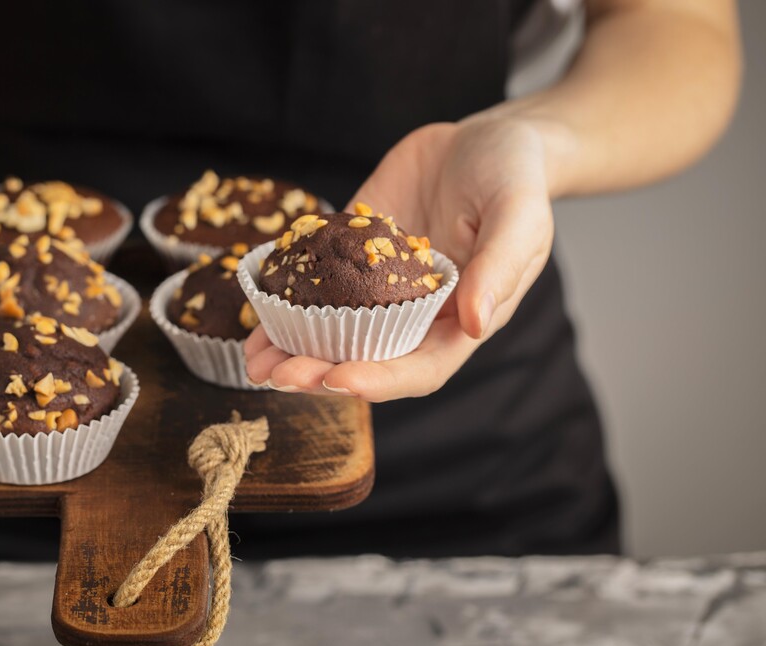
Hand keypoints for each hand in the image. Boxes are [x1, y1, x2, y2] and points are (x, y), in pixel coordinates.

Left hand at [245, 117, 558, 400]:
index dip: (378, 380)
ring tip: (252, 361)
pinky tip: (252, 309)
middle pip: (364, 358)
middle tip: (276, 373)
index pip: (417, 368)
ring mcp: (377, 286)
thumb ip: (498, 269)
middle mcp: (413, 314)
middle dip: (318, 371)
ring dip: (291, 350)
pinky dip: (283, 300)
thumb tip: (475, 323)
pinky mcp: (351, 253)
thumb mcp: (519, 217)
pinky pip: (315, 282)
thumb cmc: (516, 179)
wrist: (488, 138)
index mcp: (458, 321)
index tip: (336, 379)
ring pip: (332, 330)